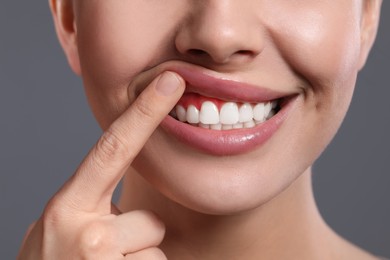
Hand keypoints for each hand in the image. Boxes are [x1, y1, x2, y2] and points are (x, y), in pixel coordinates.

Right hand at [18, 71, 184, 258]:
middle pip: (149, 221)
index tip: (170, 82)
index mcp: (67, 208)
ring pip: (154, 251)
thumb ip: (93, 205)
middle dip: (136, 240)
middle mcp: (84, 233)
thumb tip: (132, 196)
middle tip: (103, 257)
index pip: (113, 149)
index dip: (144, 113)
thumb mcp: (63, 228)